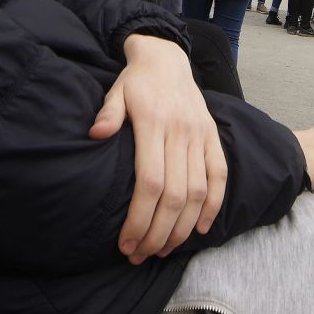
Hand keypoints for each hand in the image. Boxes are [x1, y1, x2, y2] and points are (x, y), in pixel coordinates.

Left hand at [90, 34, 226, 262]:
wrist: (167, 58)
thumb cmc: (135, 82)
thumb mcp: (116, 91)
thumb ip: (107, 113)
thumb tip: (94, 133)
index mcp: (153, 123)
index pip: (150, 183)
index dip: (139, 218)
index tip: (126, 242)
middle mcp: (180, 132)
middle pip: (174, 195)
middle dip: (157, 233)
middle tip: (140, 255)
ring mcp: (200, 135)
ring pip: (197, 192)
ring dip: (181, 228)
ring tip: (162, 250)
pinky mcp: (212, 137)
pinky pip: (218, 175)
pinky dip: (212, 205)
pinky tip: (199, 229)